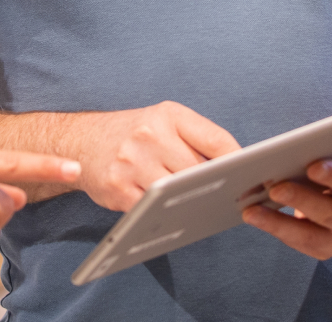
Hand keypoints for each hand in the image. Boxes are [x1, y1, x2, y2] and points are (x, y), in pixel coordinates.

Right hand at [71, 101, 240, 211]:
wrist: (81, 141)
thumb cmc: (133, 133)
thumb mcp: (163, 120)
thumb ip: (195, 139)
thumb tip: (236, 168)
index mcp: (168, 115)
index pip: (215, 139)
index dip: (238, 161)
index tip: (250, 176)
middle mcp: (150, 135)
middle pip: (199, 171)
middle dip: (214, 187)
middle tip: (232, 199)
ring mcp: (132, 162)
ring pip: (178, 193)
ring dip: (191, 203)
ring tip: (205, 209)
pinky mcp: (118, 189)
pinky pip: (153, 209)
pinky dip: (165, 214)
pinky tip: (174, 216)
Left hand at [241, 143, 331, 258]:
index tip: (312, 166)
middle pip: (330, 213)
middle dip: (300, 199)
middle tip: (273, 185)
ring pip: (309, 236)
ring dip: (278, 222)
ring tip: (250, 209)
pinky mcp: (323, 250)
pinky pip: (296, 242)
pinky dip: (274, 228)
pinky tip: (253, 215)